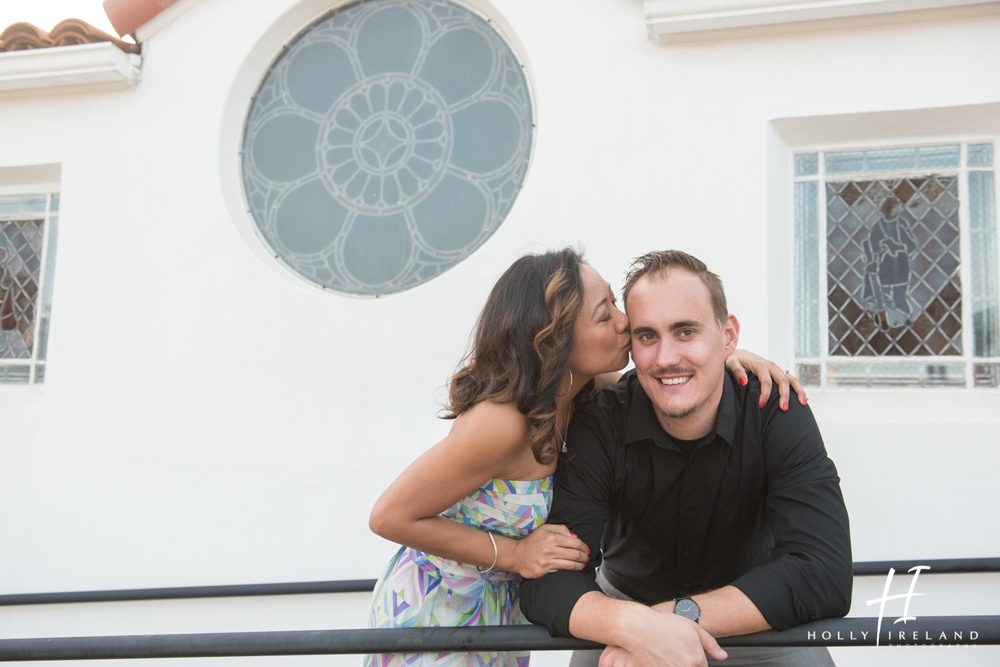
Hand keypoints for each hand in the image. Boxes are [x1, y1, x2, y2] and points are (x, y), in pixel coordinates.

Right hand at [509, 523, 589, 578]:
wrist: (516, 555)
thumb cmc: (532, 542)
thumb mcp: (544, 529)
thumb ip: (560, 529)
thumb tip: (574, 535)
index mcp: (551, 538)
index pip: (574, 542)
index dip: (583, 546)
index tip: (586, 549)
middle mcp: (550, 549)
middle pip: (574, 554)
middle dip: (584, 556)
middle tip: (587, 558)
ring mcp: (547, 561)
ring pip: (570, 564)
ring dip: (580, 565)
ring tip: (583, 565)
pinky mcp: (544, 571)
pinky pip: (560, 571)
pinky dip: (569, 571)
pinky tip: (573, 570)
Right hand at [608, 610, 726, 665]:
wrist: (637, 627)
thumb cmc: (662, 625)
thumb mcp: (692, 627)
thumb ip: (711, 644)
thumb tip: (722, 656)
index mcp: (696, 660)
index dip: (698, 661)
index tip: (689, 656)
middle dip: (687, 663)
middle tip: (677, 653)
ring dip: (677, 664)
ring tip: (669, 655)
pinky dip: (665, 665)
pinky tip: (661, 658)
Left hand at [725, 349, 806, 410]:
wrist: (739, 354)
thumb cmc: (733, 360)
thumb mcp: (731, 363)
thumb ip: (737, 371)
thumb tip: (744, 381)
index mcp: (760, 365)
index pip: (766, 381)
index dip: (764, 394)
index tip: (761, 406)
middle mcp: (771, 366)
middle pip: (783, 380)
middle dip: (784, 395)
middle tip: (784, 409)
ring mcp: (777, 369)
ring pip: (791, 379)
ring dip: (798, 391)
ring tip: (803, 403)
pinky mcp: (778, 372)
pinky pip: (791, 379)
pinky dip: (798, 388)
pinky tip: (804, 399)